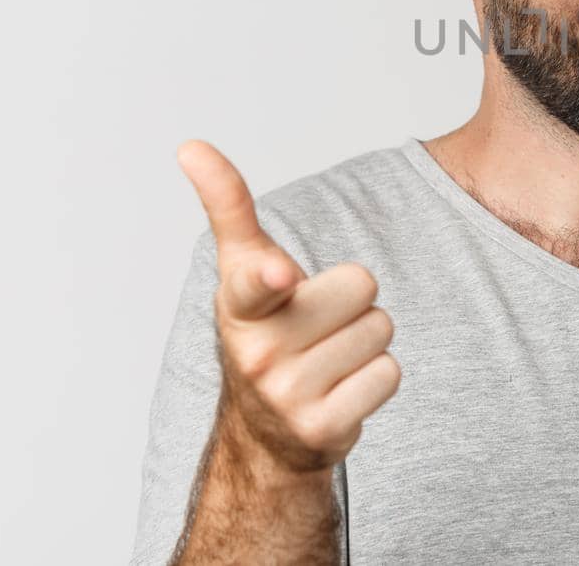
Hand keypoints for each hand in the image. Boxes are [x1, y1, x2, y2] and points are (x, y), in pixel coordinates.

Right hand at [178, 139, 401, 473]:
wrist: (266, 432)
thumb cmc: (266, 327)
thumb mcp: (243, 269)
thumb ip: (229, 207)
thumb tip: (190, 145)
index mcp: (239, 304)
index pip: (253, 279)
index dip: (269, 274)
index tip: (279, 273)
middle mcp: (257, 352)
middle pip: (362, 286)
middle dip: (353, 300)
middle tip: (321, 324)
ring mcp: (287, 394)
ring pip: (380, 329)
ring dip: (365, 340)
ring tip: (330, 356)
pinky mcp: (321, 428)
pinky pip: (389, 373)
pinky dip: (375, 378)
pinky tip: (342, 388)